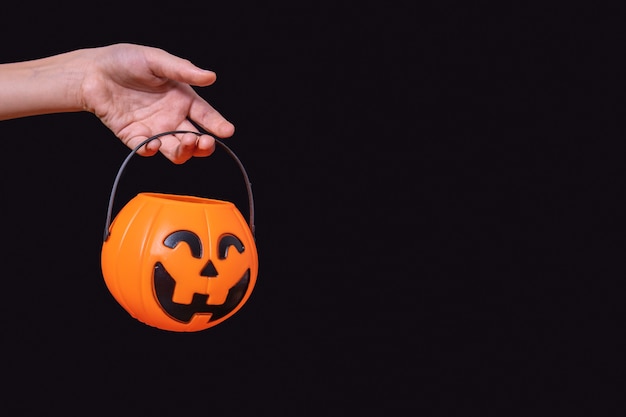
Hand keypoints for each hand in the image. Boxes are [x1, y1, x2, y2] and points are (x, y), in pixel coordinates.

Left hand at [81, 43, 234, 163]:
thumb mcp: (156, 60)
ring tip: (185, 143)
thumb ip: (183, 70)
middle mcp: (171, 118)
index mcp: (182, 99)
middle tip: (203, 142)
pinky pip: (146, 149)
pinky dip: (151, 150)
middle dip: (203, 145)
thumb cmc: (125, 60)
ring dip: (183, 151)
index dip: (217, 124)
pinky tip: (153, 143)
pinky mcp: (134, 137)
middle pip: (194, 139)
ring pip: (175, 150)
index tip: (227, 131)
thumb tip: (210, 76)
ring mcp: (154, 129)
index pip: (206, 116)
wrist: (91, 71)